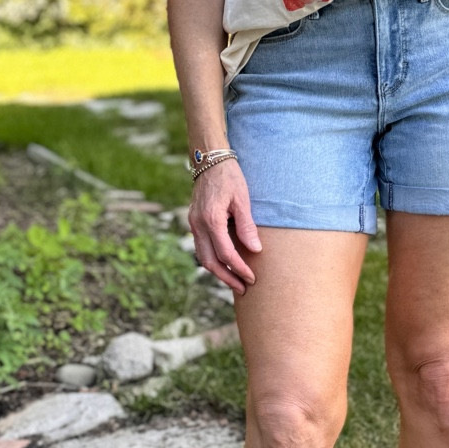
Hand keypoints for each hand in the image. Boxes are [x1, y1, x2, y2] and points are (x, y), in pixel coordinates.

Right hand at [189, 158, 260, 293]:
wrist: (209, 159)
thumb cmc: (229, 176)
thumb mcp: (242, 199)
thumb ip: (247, 226)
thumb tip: (255, 250)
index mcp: (211, 220)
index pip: (226, 254)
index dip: (240, 268)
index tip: (252, 278)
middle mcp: (198, 225)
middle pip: (210, 262)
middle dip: (227, 278)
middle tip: (243, 289)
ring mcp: (193, 223)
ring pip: (203, 257)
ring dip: (218, 272)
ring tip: (235, 281)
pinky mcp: (194, 221)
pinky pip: (201, 247)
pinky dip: (212, 259)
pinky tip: (225, 264)